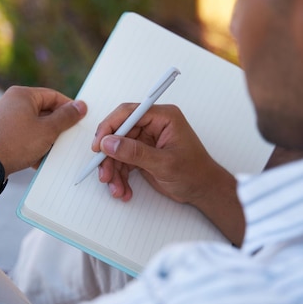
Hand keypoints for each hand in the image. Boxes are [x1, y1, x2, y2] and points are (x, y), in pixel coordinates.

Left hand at [0, 86, 86, 175]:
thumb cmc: (16, 143)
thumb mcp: (48, 130)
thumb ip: (66, 117)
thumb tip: (81, 106)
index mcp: (22, 94)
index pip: (53, 96)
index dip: (69, 108)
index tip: (80, 119)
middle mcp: (11, 102)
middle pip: (44, 111)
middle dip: (57, 127)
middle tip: (67, 138)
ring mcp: (4, 118)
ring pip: (34, 125)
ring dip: (45, 139)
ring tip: (51, 151)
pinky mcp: (0, 132)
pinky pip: (23, 135)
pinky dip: (32, 145)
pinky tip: (37, 159)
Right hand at [93, 103, 244, 244]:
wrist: (203, 190)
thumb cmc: (194, 173)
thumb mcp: (164, 163)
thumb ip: (135, 152)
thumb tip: (109, 143)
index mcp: (163, 117)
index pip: (128, 113)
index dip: (110, 127)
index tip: (99, 145)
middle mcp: (153, 125)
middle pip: (119, 133)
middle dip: (109, 156)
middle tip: (103, 173)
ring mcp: (146, 140)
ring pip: (117, 150)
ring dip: (113, 170)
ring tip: (116, 189)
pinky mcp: (142, 153)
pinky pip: (122, 161)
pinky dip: (120, 177)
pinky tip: (123, 190)